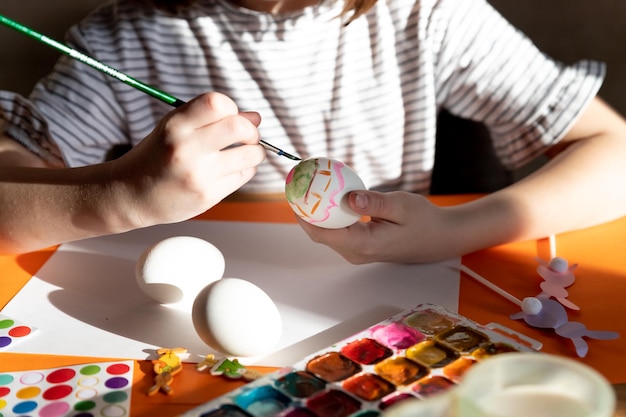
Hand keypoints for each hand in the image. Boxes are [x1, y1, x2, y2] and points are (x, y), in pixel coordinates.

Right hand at [110, 92, 264, 227]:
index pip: (217, 103)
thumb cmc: (158, 156)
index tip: (230, 117)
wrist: (131, 195)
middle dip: (251, 131)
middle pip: (240, 128)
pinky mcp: (208, 196)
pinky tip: (230, 170)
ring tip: (243, 153)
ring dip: (254, 152)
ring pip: (250, 155)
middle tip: (247, 136)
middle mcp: (186, 149)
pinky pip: (244, 176)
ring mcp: (198, 175)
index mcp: (175, 125)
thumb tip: (256, 117)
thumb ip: (211, 118)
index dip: (232, 108)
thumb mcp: (175, 128)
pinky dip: (245, 170)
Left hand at [297, 190, 458, 263]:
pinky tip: (325, 196)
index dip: (303, 214)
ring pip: (326, 233)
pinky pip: (336, 231)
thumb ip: (374, 203)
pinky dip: (328, 215)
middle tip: (295, 185)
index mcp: (363, 245)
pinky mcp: (359, 246)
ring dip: (314, 212)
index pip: (322, 232)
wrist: (437, 238)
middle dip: (304, 210)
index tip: (293, 192)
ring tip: (306, 187)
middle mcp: (355, 252)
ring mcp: (356, 252)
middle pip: (318, 233)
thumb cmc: (422, 221)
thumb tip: (348, 197)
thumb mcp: (401, 206)